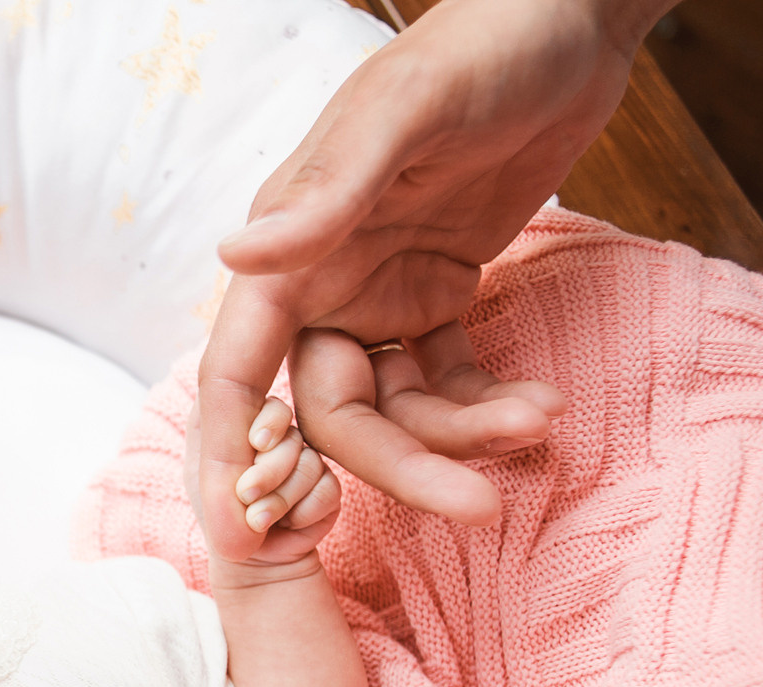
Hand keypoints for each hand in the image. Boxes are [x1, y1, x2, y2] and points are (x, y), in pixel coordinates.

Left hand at [187, 398, 339, 569]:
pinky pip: (327, 491)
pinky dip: (302, 513)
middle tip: (246, 495)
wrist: (244, 555)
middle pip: (292, 439)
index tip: (255, 443)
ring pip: (309, 466)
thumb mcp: (201, 471)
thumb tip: (218, 397)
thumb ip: (210, 434)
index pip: (274, 408)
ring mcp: (311, 464)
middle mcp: (287, 442)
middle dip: (267, 471)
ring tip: (258, 519)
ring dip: (279, 499)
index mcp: (256, 429)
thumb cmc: (218, 510)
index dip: (269, 423)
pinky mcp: (330, 491)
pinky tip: (288, 524)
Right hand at [197, 0, 651, 545]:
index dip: (229, 452)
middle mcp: (320, 286)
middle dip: (401, 467)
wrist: (562, 25)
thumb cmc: (472, 52)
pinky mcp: (438, 298)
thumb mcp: (399, 114)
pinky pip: (447, 382)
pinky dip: (486, 406)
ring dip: (461, 436)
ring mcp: (379, 298)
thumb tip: (234, 259)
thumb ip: (323, 194)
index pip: (236, 371)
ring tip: (536, 423)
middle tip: (477, 505)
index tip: (240, 531)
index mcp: (287, 253)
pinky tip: (538, 403)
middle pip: (332, 415)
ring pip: (395, 411)